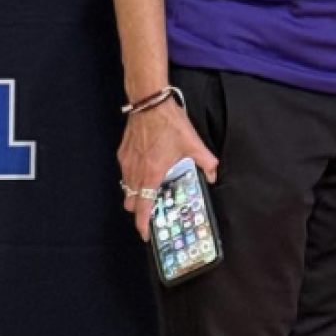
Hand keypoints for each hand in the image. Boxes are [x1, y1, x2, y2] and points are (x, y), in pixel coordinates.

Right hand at [117, 99, 218, 240]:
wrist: (149, 101)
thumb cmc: (168, 122)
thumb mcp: (193, 143)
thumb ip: (206, 161)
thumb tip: (213, 174)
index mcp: (152, 173)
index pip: (143, 207)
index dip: (142, 224)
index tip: (145, 233)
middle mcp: (135, 171)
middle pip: (131, 201)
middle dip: (139, 210)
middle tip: (151, 210)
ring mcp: (127, 161)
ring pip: (126, 187)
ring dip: (135, 193)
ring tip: (149, 189)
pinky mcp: (122, 152)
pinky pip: (124, 172)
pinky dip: (132, 176)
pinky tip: (144, 168)